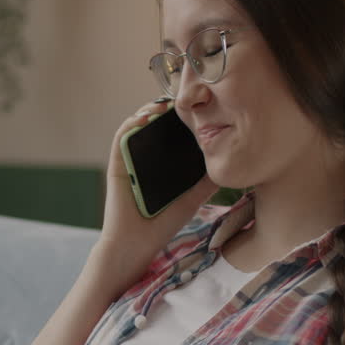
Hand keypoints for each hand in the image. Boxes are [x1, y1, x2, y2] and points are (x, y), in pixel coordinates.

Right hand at [99, 101, 218, 277]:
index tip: (196, 108)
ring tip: (164, 104)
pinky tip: (144, 117)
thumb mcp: (192, 200)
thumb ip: (206, 183)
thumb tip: (228, 165)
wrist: (136, 244)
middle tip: (182, 99)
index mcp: (160, 165)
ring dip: (148, 111)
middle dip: (166, 110)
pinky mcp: (116, 166)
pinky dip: (130, 124)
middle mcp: (143, 160)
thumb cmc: (161, 225)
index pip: (170, 135)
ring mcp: (128, 161)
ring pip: (136, 127)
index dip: (180, 119)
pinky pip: (120, 139)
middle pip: (153, 127)